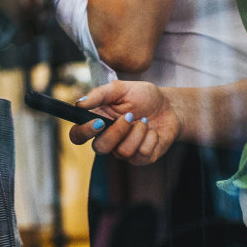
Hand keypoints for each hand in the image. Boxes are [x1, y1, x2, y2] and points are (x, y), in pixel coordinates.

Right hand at [65, 80, 180, 164]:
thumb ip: (99, 94)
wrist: (169, 106)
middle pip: (99, 148)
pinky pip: (142, 154)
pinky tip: (152, 130)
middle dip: (117, 131)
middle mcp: (108, 139)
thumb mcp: (120, 88)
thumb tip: (79, 103)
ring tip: (144, 120)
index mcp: (97, 121)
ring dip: (138, 132)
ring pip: (122, 152)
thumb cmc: (142, 96)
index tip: (99, 121)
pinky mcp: (141, 158)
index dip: (83, 132)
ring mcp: (124, 150)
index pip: (77, 135)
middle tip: (130, 116)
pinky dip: (151, 137)